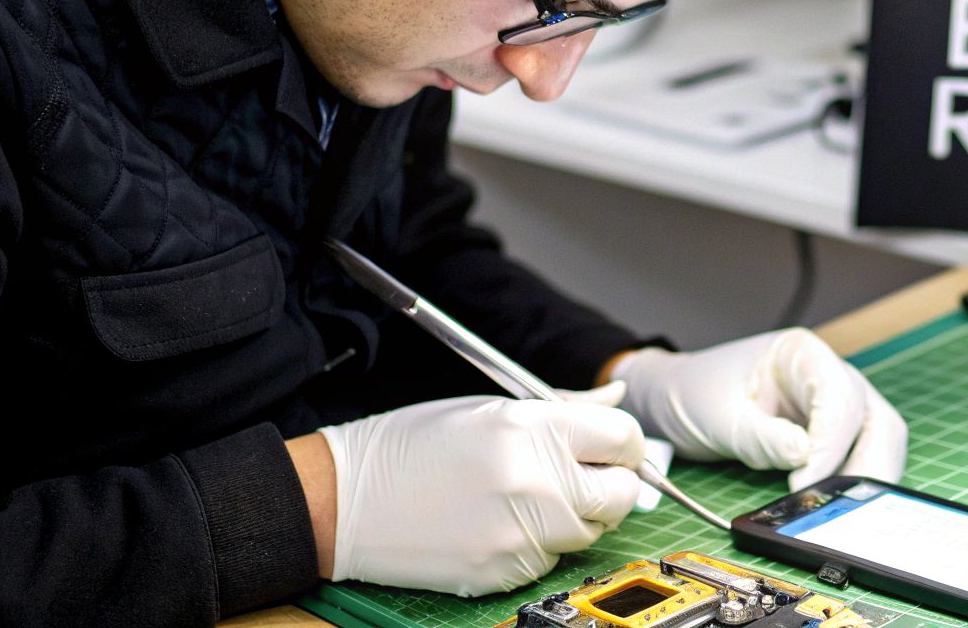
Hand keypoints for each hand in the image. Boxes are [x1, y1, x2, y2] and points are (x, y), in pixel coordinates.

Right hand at [311, 386, 642, 595]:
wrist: (345, 501)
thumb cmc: (411, 447)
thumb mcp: (488, 407)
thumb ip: (563, 407)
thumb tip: (617, 395)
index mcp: (531, 428)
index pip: (621, 437)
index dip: (622, 442)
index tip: (613, 447)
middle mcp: (535, 482)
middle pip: (620, 492)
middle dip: (610, 483)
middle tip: (582, 475)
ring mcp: (522, 533)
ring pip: (590, 530)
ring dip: (575, 515)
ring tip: (528, 496)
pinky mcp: (505, 571)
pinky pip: (551, 559)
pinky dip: (540, 544)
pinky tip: (501, 522)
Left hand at [613, 329, 906, 489]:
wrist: (673, 400)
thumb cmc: (694, 393)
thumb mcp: (720, 417)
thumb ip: (763, 438)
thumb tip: (805, 458)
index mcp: (802, 354)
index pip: (839, 398)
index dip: (831, 444)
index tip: (806, 482)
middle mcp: (826, 375)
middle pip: (874, 419)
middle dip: (869, 463)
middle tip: (848, 505)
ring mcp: (829, 405)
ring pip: (874, 439)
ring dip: (864, 476)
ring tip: (841, 510)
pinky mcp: (825, 434)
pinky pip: (853, 457)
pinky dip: (849, 482)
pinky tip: (833, 505)